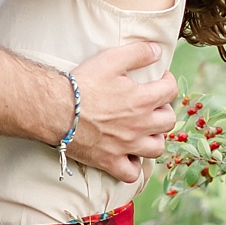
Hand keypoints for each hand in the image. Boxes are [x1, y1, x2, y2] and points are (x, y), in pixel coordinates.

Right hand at [65, 42, 178, 183]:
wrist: (55, 109)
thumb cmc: (82, 84)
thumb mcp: (111, 59)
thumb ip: (138, 53)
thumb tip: (157, 51)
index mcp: (142, 100)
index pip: (171, 91)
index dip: (168, 82)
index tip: (160, 79)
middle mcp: (139, 126)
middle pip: (168, 121)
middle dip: (164, 110)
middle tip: (152, 105)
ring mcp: (126, 146)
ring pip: (156, 148)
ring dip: (154, 138)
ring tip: (145, 130)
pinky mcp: (110, 161)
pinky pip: (131, 173)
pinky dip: (134, 166)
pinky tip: (129, 155)